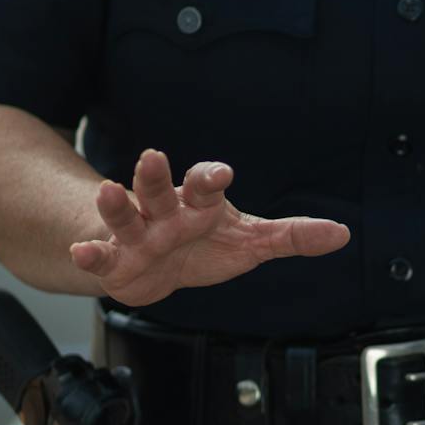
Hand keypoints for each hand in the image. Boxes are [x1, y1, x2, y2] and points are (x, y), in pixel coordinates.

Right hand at [68, 149, 349, 306]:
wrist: (160, 269)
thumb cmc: (206, 245)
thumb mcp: (252, 242)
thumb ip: (292, 237)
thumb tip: (342, 234)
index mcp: (199, 204)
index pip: (205, 184)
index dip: (211, 178)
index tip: (223, 173)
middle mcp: (166, 212)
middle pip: (159, 189)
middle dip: (156, 175)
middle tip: (154, 155)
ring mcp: (138, 234)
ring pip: (126, 214)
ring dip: (117, 203)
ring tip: (108, 189)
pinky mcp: (116, 260)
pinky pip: (101, 254)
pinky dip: (90, 253)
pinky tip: (82, 251)